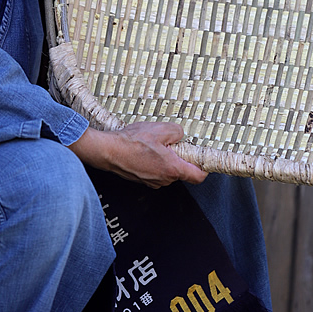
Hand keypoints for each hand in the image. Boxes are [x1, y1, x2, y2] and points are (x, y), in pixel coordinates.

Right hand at [69, 122, 206, 187]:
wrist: (108, 151)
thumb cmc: (132, 141)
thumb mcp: (161, 129)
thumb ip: (178, 132)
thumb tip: (180, 136)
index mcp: (172, 169)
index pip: (198, 176)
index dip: (204, 167)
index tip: (204, 158)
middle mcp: (164, 180)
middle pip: (182, 171)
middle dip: (180, 157)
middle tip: (171, 143)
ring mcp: (152, 182)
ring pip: (168, 171)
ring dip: (166, 159)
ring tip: (154, 145)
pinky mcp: (143, 180)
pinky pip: (156, 171)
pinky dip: (155, 162)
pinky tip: (144, 150)